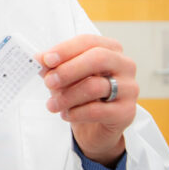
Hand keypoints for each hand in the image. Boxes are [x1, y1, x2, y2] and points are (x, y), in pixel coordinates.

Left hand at [37, 35, 138, 164]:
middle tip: (49, 82)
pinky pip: (98, 110)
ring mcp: (129, 88)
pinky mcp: (127, 112)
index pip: (88, 41)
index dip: (65, 49)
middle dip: (68, 70)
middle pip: (98, 58)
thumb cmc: (81, 95)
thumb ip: (53, 67)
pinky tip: (66, 114)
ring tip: (52, 105)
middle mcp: (125, 65)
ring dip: (67, 96)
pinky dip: (76, 113)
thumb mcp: (64, 78)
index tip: (46, 60)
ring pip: (95, 86)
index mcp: (111, 49)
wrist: (95, 128)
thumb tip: (39, 58)